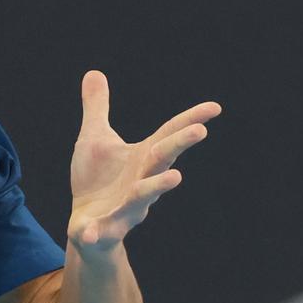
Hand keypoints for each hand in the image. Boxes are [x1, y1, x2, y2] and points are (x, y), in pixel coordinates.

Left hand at [66, 70, 219, 253]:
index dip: (190, 120)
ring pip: (142, 197)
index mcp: (141, 159)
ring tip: (175, 178)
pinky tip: (88, 231)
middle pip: (161, 161)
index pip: (169, 136)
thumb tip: (94, 71)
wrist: (87, 226)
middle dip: (178, 146)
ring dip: (157, 186)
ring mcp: (125, 207)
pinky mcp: (102, 229)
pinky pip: (100, 231)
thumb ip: (97, 108)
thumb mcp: (94, 139)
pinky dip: (95, 231)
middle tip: (199, 131)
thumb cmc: (96, 180)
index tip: (215, 107)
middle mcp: (140, 182)